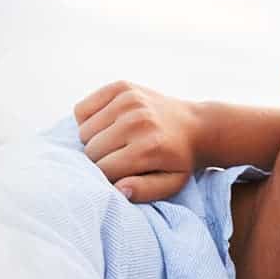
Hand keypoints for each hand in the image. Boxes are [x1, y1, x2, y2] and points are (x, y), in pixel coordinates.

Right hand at [73, 81, 196, 202]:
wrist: (196, 126)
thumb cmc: (178, 160)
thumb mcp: (170, 184)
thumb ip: (144, 191)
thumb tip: (118, 190)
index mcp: (149, 147)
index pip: (104, 169)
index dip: (108, 177)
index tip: (119, 175)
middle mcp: (137, 120)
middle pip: (91, 150)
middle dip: (99, 160)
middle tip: (117, 158)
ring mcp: (128, 100)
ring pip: (84, 131)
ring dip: (92, 141)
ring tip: (113, 143)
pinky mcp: (121, 87)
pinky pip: (82, 110)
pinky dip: (87, 121)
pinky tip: (106, 126)